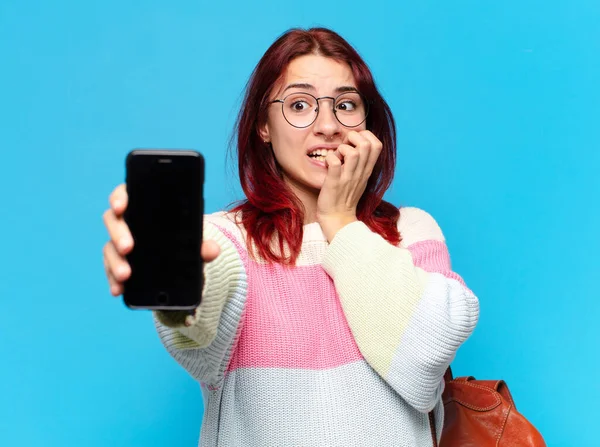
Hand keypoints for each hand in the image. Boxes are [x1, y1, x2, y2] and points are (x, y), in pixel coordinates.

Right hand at [102, 183, 220, 296]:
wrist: (179, 259)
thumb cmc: (182, 239)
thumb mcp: (193, 239)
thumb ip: (202, 244)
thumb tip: (213, 250)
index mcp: (143, 207)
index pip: (126, 194)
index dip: (120, 198)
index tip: (121, 206)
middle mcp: (126, 222)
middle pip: (114, 221)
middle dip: (119, 234)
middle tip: (128, 247)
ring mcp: (119, 242)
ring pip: (110, 248)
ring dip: (115, 262)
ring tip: (125, 275)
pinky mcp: (117, 262)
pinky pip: (110, 270)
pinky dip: (113, 280)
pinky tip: (118, 290)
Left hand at [317, 130, 382, 240]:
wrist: (337, 218)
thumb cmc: (345, 196)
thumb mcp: (359, 177)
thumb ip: (361, 162)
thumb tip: (355, 143)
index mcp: (367, 170)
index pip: (377, 144)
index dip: (366, 136)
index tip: (354, 142)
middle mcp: (360, 172)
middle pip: (367, 144)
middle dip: (353, 137)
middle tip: (344, 146)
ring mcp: (348, 178)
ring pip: (353, 153)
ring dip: (342, 149)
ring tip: (337, 156)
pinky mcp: (334, 183)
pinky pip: (334, 163)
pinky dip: (330, 158)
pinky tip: (327, 163)